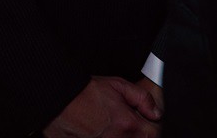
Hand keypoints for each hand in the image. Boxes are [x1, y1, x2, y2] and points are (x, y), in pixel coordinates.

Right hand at [43, 76, 162, 137]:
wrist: (60, 101)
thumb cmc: (85, 93)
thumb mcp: (118, 85)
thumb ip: (141, 98)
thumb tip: (156, 112)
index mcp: (127, 125)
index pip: (153, 133)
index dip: (151, 125)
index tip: (146, 120)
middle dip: (137, 132)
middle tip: (125, 122)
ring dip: (124, 136)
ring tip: (112, 125)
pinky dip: (110, 137)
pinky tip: (103, 130)